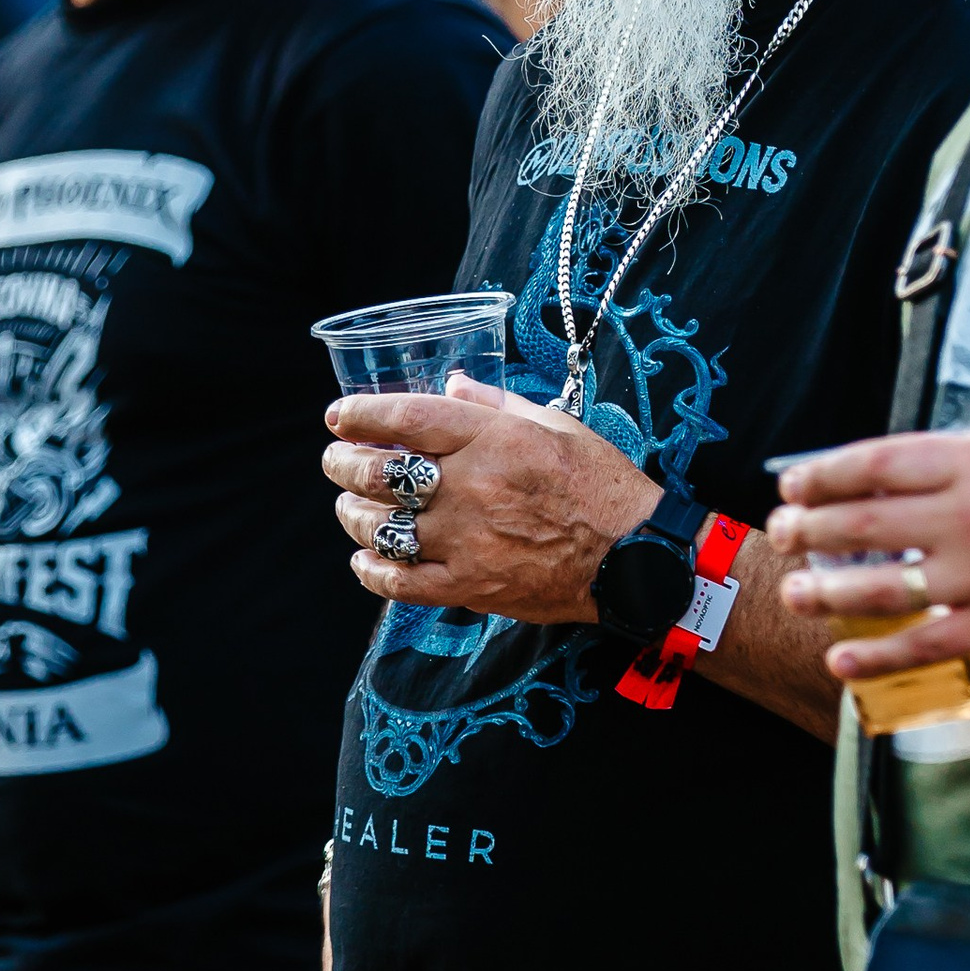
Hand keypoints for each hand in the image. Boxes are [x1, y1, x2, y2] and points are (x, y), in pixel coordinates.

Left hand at [324, 377, 660, 625]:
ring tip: (350, 505)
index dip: (362, 414)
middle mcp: (471, 486)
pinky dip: (374, 571)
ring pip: (381, 526)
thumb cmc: (600, 483)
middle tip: (335, 459)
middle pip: (381, 472)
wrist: (633, 554)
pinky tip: (366, 559)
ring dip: (353, 513)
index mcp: (492, 439)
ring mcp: (466, 541)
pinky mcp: (470, 586)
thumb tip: (450, 384)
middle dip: (344, 463)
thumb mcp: (554, 424)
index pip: (406, 418)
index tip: (340, 415)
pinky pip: (401, 583)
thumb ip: (495, 403)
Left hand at [768, 423, 969, 679]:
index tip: (794, 482)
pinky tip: (842, 656)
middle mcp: (968, 516)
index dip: (824, 474)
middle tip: (782, 533)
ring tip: (795, 590)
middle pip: (865, 523)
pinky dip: (879, 652)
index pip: (876, 464)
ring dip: (828, 589)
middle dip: (811, 528)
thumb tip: (918, 461)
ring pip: (883, 585)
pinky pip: (926, 642)